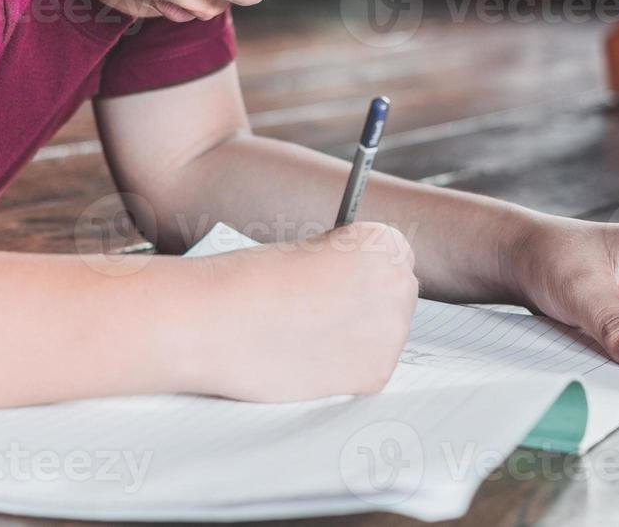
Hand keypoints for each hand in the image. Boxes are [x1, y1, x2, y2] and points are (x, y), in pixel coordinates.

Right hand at [199, 221, 418, 401]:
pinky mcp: (374, 375)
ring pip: (386, 337)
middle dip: (368, 305)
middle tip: (325, 313)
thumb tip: (356, 290)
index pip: (396, 258)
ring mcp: (391, 333)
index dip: (364, 272)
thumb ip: (344, 266)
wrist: (220, 319)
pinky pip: (370, 371)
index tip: (345, 282)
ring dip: (359, 338)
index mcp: (383, 242)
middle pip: (398, 298)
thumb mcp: (308, 251)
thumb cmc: (251, 280)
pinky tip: (311, 359)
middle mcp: (398, 283)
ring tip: (310, 336)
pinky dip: (345, 371)